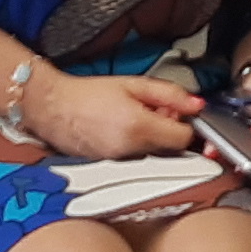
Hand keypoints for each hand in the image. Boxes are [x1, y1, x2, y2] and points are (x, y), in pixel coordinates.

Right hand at [26, 67, 203, 159]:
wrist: (53, 109)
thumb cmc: (87, 94)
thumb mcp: (134, 84)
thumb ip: (170, 94)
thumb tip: (197, 105)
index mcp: (139, 127)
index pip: (185, 138)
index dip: (187, 124)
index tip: (181, 113)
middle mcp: (132, 151)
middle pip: (172, 148)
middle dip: (170, 129)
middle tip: (154, 109)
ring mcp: (122, 162)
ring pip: (156, 154)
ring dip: (153, 137)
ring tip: (134, 117)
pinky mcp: (114, 167)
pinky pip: (138, 158)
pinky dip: (138, 145)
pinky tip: (122, 129)